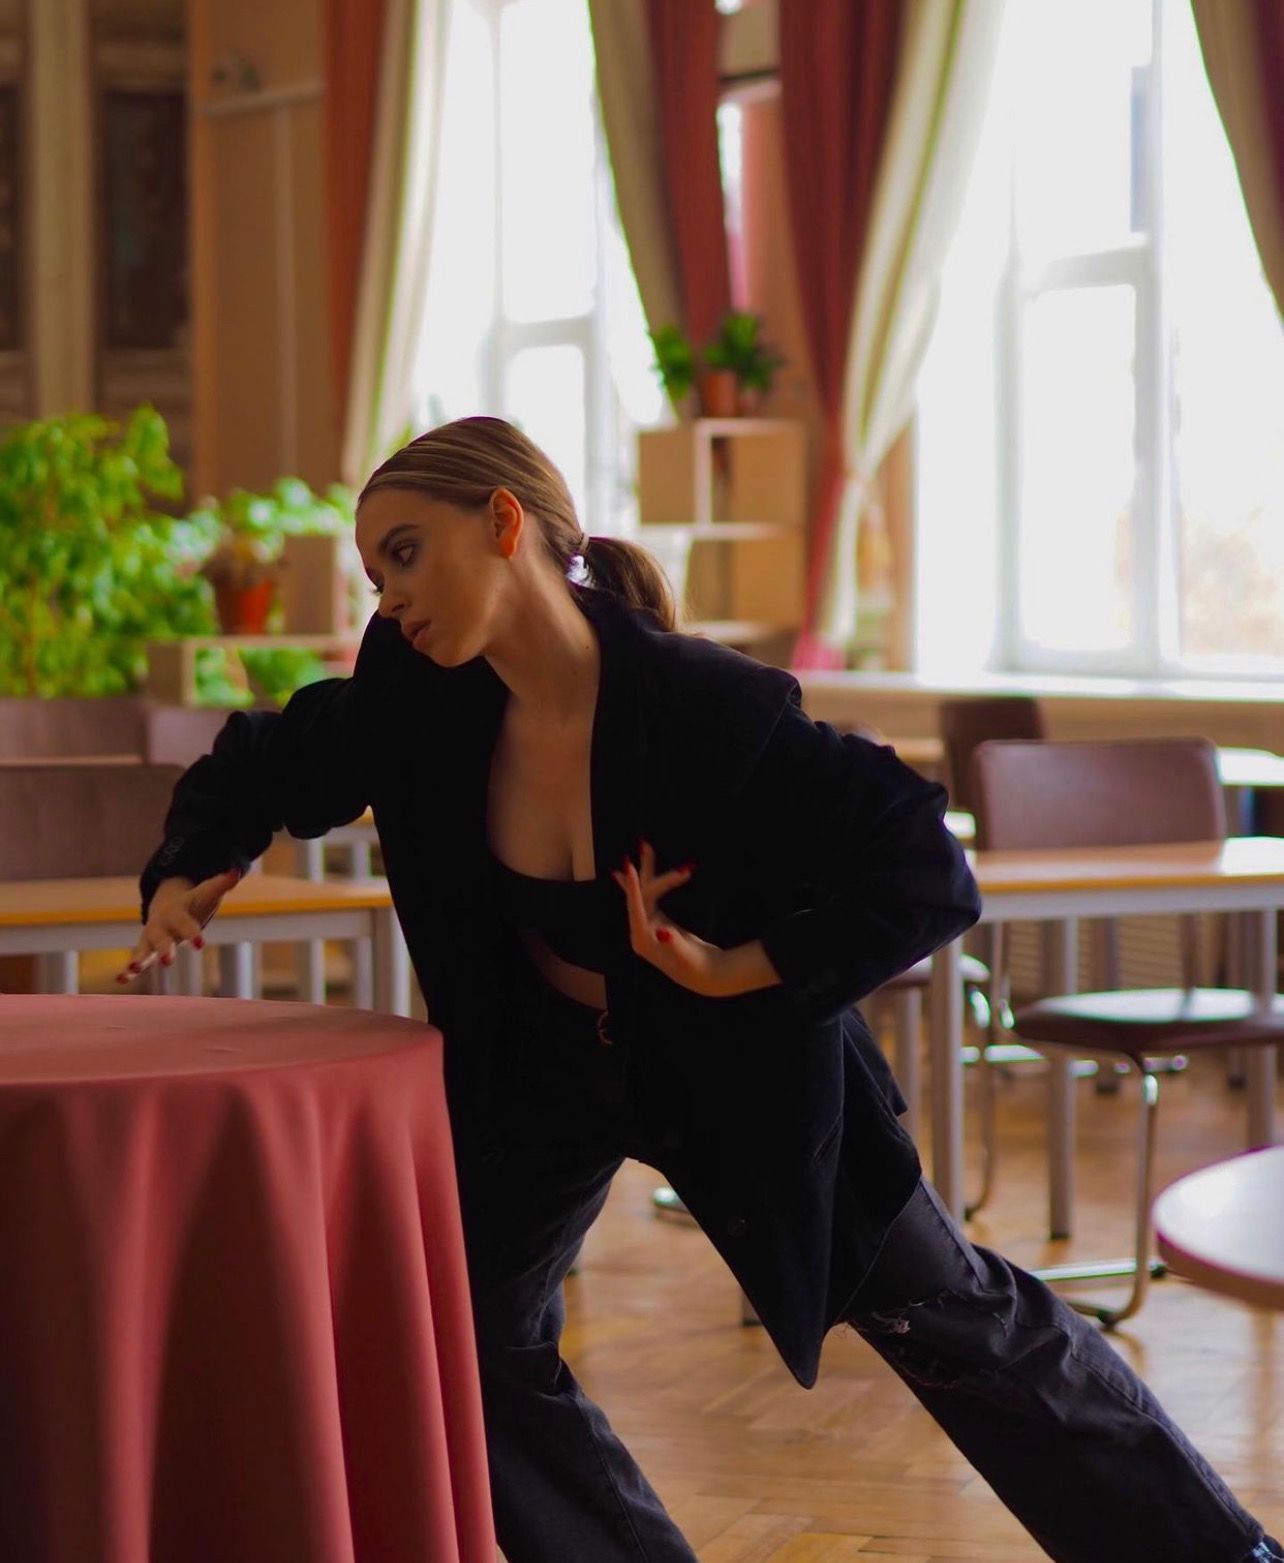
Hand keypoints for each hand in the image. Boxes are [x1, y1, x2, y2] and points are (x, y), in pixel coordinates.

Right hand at [116, 867, 242, 983]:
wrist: (168, 905)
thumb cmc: (192, 902)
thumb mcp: (206, 893)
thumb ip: (221, 884)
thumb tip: (236, 871)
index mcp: (177, 914)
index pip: (187, 924)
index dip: (193, 933)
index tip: (200, 944)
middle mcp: (162, 926)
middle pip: (163, 940)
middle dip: (165, 950)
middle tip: (168, 962)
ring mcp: (152, 939)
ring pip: (144, 950)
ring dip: (138, 960)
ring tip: (132, 969)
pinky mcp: (145, 950)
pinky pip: (136, 960)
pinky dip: (127, 970)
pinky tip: (119, 979)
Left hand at [611, 840, 733, 997]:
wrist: (706, 976)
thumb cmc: (697, 967)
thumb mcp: (686, 956)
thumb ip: (674, 943)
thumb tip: (662, 931)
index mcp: (643, 939)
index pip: (636, 908)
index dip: (633, 887)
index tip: (631, 865)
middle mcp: (641, 931)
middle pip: (640, 896)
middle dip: (645, 870)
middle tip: (646, 844)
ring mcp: (648, 926)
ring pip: (645, 893)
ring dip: (647, 871)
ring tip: (644, 847)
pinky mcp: (657, 921)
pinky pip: (648, 897)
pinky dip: (643, 883)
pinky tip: (632, 873)